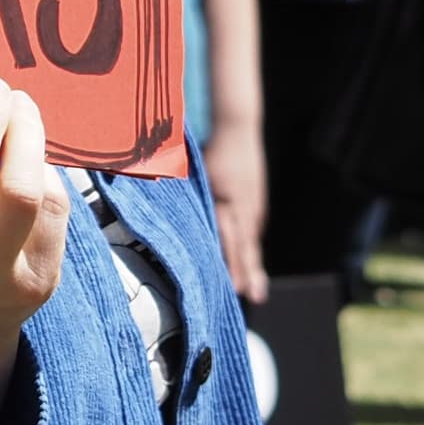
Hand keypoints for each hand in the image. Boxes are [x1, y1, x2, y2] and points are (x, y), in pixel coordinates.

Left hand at [205, 113, 270, 303]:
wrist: (238, 126)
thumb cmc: (210, 148)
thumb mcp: (195, 169)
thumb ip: (187, 194)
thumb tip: (167, 215)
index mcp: (225, 200)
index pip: (229, 239)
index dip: (231, 264)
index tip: (234, 286)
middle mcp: (243, 206)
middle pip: (245, 246)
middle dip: (247, 272)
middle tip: (253, 298)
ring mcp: (253, 204)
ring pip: (251, 241)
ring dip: (252, 266)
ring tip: (256, 292)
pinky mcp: (256, 201)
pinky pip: (253, 229)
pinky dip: (251, 248)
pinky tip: (252, 265)